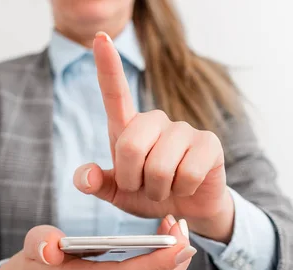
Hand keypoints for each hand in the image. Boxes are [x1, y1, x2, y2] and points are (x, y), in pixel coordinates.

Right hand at [0, 216, 195, 269]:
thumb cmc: (35, 261)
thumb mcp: (31, 247)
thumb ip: (39, 244)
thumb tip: (49, 248)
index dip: (154, 263)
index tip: (178, 242)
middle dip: (173, 264)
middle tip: (183, 231)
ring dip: (172, 266)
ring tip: (178, 233)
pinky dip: (164, 269)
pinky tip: (167, 245)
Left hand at [73, 32, 234, 241]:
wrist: (187, 208)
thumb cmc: (148, 193)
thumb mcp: (118, 193)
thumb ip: (97, 184)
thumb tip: (84, 178)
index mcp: (129, 128)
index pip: (115, 93)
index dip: (107, 66)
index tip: (100, 37)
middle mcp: (156, 121)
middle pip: (129, 146)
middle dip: (131, 179)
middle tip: (143, 187)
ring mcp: (184, 129)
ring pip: (158, 167)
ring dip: (157, 190)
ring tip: (165, 188)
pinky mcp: (209, 143)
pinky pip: (186, 174)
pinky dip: (182, 191)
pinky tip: (187, 186)